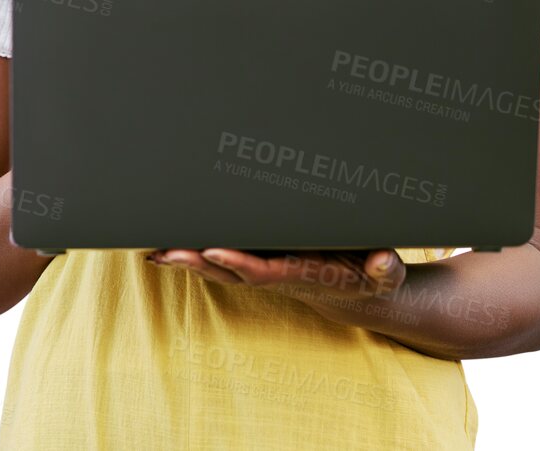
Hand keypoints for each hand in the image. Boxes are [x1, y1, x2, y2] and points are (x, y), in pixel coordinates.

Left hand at [146, 247, 405, 303]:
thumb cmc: (370, 274)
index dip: (238, 263)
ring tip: (153, 251)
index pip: (264, 271)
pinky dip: (190, 255)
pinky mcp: (256, 260)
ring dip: (185, 259)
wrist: (358, 290)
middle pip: (228, 270)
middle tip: (164, 251)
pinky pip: (218, 259)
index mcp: (302, 274)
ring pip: (216, 266)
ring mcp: (262, 269)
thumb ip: (384, 267)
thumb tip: (382, 263)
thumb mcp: (385, 271)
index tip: (213, 251)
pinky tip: (163, 249)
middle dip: (196, 262)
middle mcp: (275, 274)